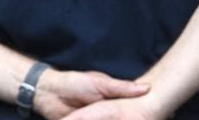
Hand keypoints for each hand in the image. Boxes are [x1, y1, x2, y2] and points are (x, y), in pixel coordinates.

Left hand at [33, 69, 149, 119]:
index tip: (150, 114)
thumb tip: (146, 88)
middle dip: (125, 117)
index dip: (137, 111)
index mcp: (111, 98)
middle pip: (118, 117)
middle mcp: (103, 111)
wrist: (47, 93)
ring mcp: (92, 119)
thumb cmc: (76, 83)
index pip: (128, 107)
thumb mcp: (101, 84)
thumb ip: (122, 88)